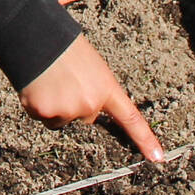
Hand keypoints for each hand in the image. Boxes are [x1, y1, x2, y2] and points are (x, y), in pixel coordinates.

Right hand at [18, 35, 165, 161]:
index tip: (157, 157)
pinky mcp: (44, 113)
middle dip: (76, 105)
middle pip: (86, 119)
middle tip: (65, 81)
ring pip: (62, 119)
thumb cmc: (65, 46)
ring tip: (48, 81)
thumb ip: (96, 90)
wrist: (37, 38)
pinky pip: (43, 118)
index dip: (145, 139)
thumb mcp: (92, 66)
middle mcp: (90, 103)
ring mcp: (67, 110)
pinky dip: (37, 105)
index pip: (131, 118)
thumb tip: (89, 110)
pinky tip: (37, 86)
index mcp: (106, 88)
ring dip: (55, 106)